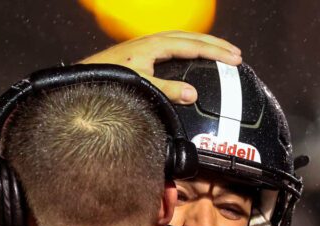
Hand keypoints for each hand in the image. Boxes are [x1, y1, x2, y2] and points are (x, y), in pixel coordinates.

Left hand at [79, 31, 241, 103]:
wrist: (83, 78)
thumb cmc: (108, 82)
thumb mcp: (140, 87)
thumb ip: (167, 91)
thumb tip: (193, 94)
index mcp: (154, 46)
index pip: (193, 46)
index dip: (216, 52)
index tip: (235, 60)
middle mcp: (151, 42)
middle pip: (191, 38)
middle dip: (215, 45)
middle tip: (236, 55)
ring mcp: (146, 45)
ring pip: (182, 39)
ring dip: (203, 44)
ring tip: (221, 52)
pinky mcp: (141, 53)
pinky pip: (173, 45)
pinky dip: (189, 48)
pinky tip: (192, 57)